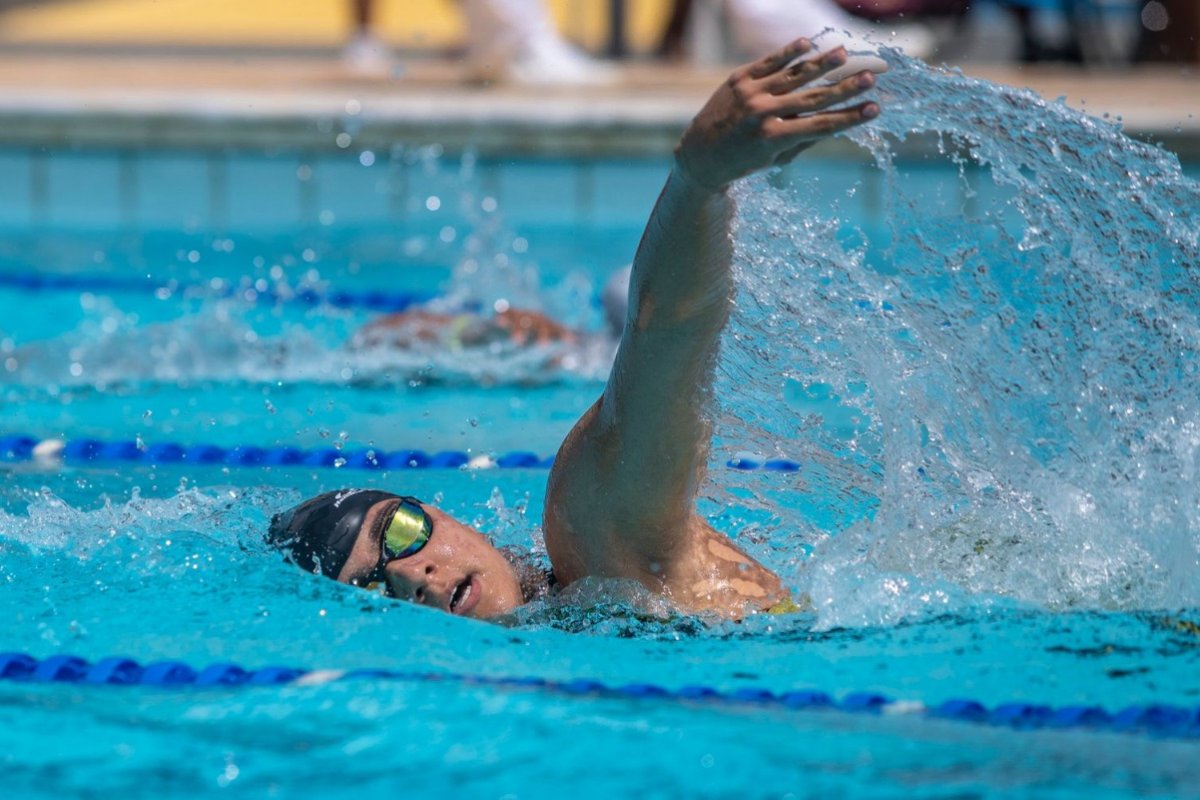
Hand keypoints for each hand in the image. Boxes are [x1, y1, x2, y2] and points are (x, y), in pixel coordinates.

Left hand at [674, 39, 879, 191]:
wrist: (700, 155)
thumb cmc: (743, 161)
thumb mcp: (775, 159)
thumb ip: (804, 138)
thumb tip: (838, 120)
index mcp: (773, 139)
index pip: (821, 125)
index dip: (850, 117)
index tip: (875, 108)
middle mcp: (762, 114)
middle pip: (813, 98)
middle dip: (845, 88)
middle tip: (871, 77)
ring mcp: (750, 94)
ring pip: (793, 75)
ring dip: (821, 63)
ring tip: (845, 54)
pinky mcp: (738, 79)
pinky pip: (768, 62)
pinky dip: (788, 52)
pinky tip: (809, 44)